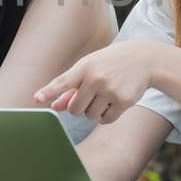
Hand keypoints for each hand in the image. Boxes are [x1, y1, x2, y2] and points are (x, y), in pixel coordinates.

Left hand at [34, 40, 162, 124]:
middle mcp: (96, 78)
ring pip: (90, 116)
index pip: (63, 82)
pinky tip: (113, 102)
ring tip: (104, 96)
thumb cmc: (110, 63)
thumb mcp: (89, 68)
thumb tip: (55, 107)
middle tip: (90, 96)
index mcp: (84, 67)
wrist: (144, 59)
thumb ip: (71, 88)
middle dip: (79, 107)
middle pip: (75, 109)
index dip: (49, 91)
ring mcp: (111, 90)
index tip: (37, 99)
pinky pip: (105, 120)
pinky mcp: (124, 101)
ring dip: (93, 112)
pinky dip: (106, 116)